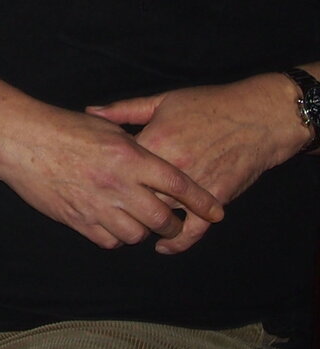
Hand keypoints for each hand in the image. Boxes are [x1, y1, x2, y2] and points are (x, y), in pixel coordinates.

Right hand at [0, 104, 224, 249]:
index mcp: (130, 156)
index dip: (202, 201)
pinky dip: (115, 237)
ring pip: (137, 235)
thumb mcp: (104, 127)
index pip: (178, 184)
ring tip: (139, 222)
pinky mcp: (77, 219)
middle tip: (172, 221)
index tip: (217, 211)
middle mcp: (118, 184)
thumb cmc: (61, 127)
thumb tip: (154, 159)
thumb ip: (133, 145)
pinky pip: (109, 241)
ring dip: (142, 231)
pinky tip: (112, 224)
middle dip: (173, 224)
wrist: (18, 140)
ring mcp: (97, 205)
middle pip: (162, 218)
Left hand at [88, 73, 304, 253]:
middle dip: (121, 201)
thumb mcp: (161, 101)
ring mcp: (195, 185)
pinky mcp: (216, 198)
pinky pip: (195, 229)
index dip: (105, 172)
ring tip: (131, 224)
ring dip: (146, 221)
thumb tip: (91, 111)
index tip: (96, 175)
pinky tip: (163, 246)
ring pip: (161, 213)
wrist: (257, 116)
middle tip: (109, 204)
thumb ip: (124, 110)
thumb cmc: (207, 104)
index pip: (119, 166)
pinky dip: (178, 241)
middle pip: (136, 194)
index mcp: (155, 141)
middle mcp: (172, 167)